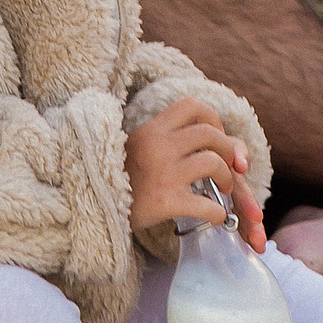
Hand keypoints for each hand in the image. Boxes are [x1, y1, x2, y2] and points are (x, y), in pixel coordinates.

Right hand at [126, 95, 262, 249]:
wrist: (94, 207)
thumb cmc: (122, 179)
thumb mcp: (139, 147)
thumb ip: (168, 139)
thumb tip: (211, 140)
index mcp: (151, 129)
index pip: (192, 105)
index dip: (213, 118)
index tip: (215, 137)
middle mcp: (158, 145)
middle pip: (210, 133)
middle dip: (228, 150)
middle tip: (228, 167)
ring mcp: (163, 173)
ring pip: (213, 162)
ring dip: (227, 178)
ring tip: (224, 190)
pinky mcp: (165, 201)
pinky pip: (206, 204)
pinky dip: (218, 212)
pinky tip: (215, 217)